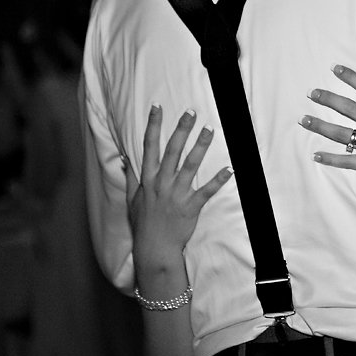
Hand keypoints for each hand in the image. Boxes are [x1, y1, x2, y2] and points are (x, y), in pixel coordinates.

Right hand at [124, 105, 232, 270]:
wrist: (154, 248)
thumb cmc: (143, 224)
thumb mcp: (132, 200)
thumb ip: (130, 179)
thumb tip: (125, 160)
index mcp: (148, 179)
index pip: (150, 146)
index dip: (153, 126)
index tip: (158, 107)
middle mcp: (161, 183)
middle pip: (172, 150)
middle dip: (181, 129)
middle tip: (191, 112)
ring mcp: (176, 194)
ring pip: (190, 165)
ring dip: (200, 146)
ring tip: (210, 130)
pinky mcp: (191, 206)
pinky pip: (206, 190)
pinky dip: (218, 180)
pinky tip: (229, 169)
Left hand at [300, 65, 355, 201]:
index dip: (352, 78)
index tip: (336, 69)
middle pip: (351, 110)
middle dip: (329, 100)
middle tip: (312, 93)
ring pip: (344, 135)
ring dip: (322, 127)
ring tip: (304, 120)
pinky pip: (349, 161)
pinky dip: (332, 159)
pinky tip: (317, 154)